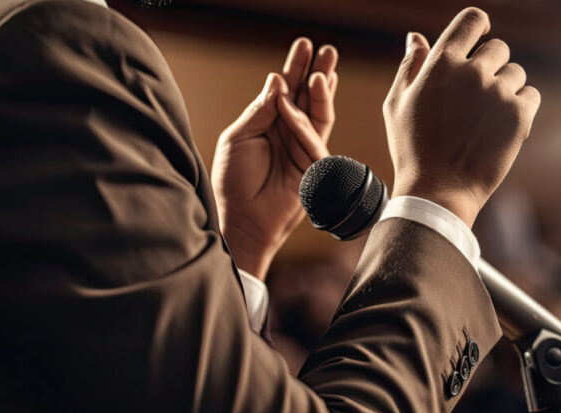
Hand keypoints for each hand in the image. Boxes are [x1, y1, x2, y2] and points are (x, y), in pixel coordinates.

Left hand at [212, 38, 338, 279]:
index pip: (285, 90)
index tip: (304, 45)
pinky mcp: (312, 166)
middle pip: (306, 98)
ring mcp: (302, 149)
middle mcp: (287, 133)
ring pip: (318, 114)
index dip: (295, 68)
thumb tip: (277, 81)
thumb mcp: (238, 138)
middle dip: (317, 73)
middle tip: (327, 50)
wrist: (241, 220)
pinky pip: (313, 137)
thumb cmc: (233, 182)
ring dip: (322, 91)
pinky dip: (306, 118)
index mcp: (268, 123)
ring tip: (325, 68)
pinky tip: (303, 96)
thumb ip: (259, 111)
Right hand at [382, 8, 540, 227]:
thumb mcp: (397, 105)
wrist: (439, 191)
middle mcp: (472, 72)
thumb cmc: (412, 150)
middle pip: (498, 48)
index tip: (481, 35)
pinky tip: (500, 126)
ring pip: (515, 73)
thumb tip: (417, 37)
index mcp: (441, 64)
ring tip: (484, 118)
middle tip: (474, 98)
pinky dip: (521, 107)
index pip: (471, 20)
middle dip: (489, 67)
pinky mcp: (519, 116)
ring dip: (505, 88)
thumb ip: (409, 66)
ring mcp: (498, 93)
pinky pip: (531, 95)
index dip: (479, 25)